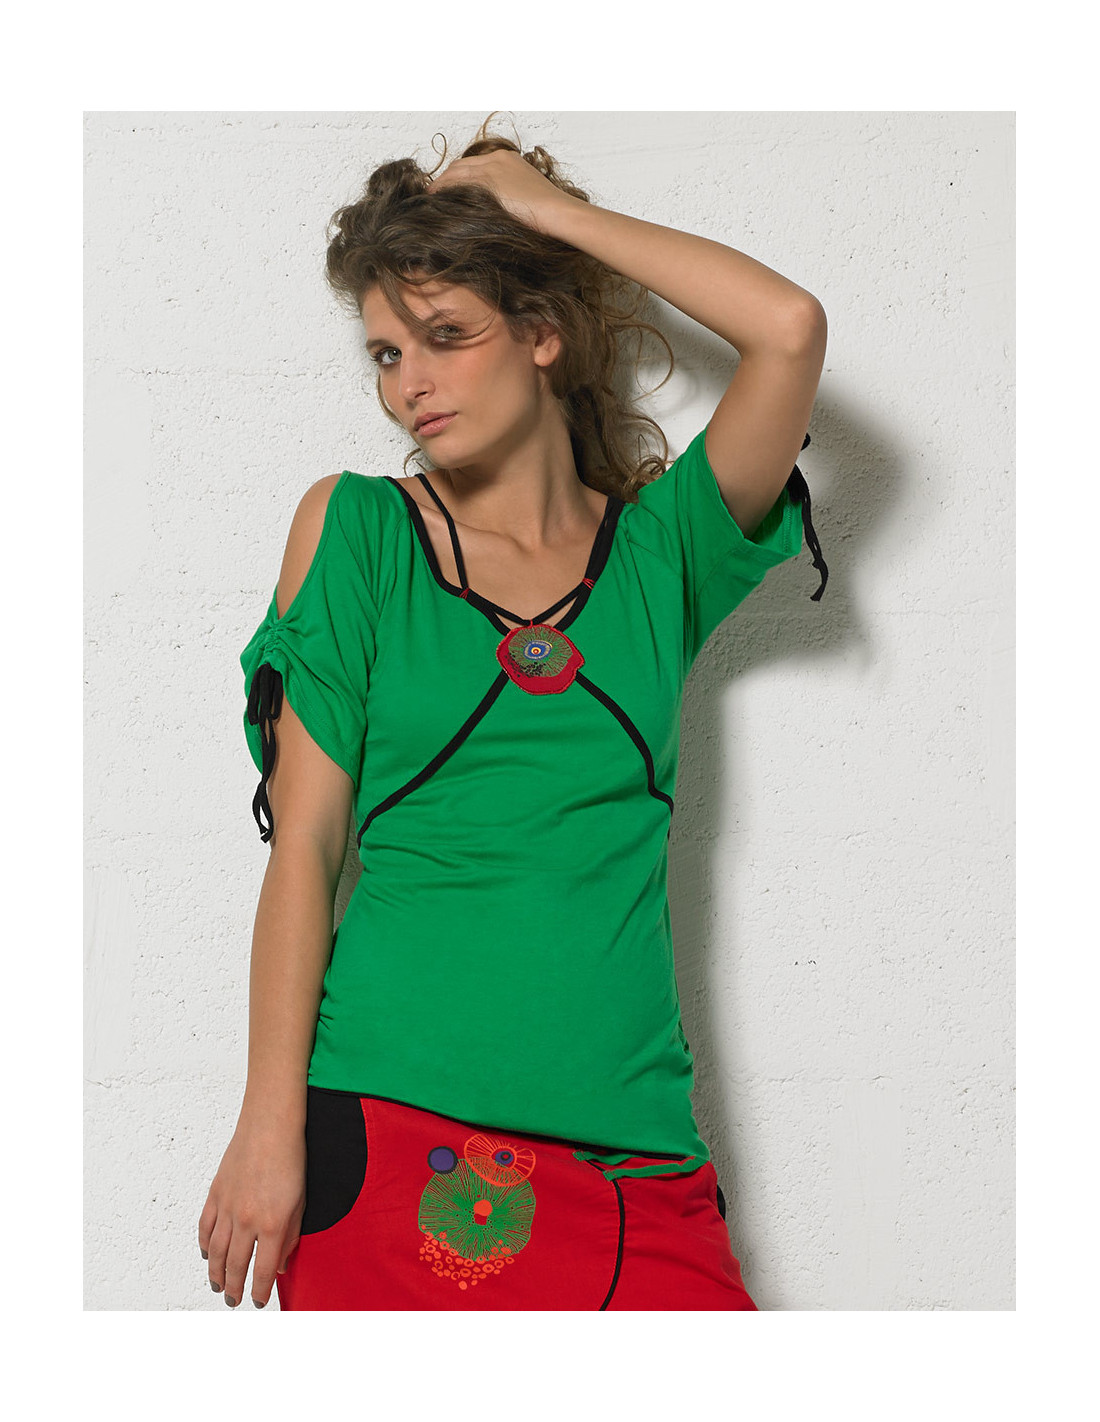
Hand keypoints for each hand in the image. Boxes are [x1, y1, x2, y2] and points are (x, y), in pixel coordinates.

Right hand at [198, 1118, 305, 1308]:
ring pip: (216, 1253)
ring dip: (216, 1274)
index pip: (262, 1271)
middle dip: (234, 1289)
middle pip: (236, 1267)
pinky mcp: (215, 1194)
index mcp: (272, 1224)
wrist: (270, 1126)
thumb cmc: (291, 1159)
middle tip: (234, 1301)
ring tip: (218, 1286)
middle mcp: (246, 1219)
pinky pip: (205, 1229)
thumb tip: (278, 1266)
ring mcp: (227, 1207)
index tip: (257, 1302)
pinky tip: (208, 1256)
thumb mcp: (300, 1203)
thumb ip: (290, 1237)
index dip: (259, 1292)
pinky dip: (205, 1246)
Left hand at [427, 149, 572, 233]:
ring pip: (455, 173)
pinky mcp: (486, 181)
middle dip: (445, 179)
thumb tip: (501, 211)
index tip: (449, 188)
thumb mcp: (528, 199)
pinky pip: (456, 183)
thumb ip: (510, 198)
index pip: (474, 164)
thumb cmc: (549, 215)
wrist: (558, 213)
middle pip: (461, 166)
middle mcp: (497, 159)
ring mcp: (490, 169)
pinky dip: (442, 191)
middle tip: (433, 194)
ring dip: (440, 186)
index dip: (459, 176)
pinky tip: (435, 202)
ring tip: (429, 199)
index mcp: (508, 160)